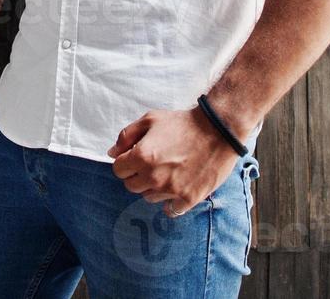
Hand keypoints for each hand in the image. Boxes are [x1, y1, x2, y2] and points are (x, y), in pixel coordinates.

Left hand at [107, 107, 238, 218]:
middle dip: (137, 175)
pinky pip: (171, 210)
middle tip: (152, 164)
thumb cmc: (183, 123)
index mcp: (142, 156)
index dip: (125, 162)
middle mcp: (154, 176)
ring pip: (149, 197)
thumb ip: (126, 136)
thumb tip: (112, 153)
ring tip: (168, 172)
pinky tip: (175, 190)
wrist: (218, 129)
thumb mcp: (150, 119)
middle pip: (131, 186)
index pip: (118, 170)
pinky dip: (171, 202)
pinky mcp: (189, 198)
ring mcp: (171, 189)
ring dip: (153, 187)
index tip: (135, 157)